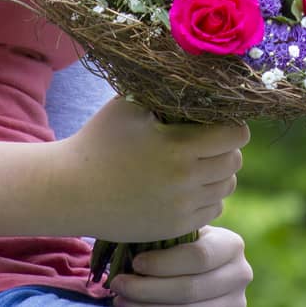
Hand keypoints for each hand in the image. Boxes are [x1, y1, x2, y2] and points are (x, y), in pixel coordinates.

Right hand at [56, 99, 247, 242]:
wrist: (70, 190)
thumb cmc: (98, 141)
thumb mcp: (128, 105)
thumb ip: (164, 93)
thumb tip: (196, 79)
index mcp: (178, 147)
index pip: (235, 136)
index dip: (232, 125)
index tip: (219, 121)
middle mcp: (185, 180)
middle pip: (234, 162)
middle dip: (227, 148)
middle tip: (208, 140)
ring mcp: (181, 208)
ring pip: (226, 187)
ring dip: (219, 173)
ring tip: (198, 162)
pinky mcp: (175, 227)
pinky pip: (213, 210)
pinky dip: (207, 195)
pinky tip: (188, 184)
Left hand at [109, 225, 251, 306]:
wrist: (200, 271)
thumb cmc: (182, 245)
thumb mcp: (185, 233)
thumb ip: (172, 232)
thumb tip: (131, 233)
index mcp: (232, 245)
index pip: (199, 257)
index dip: (164, 263)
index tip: (135, 262)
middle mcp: (240, 275)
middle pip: (190, 289)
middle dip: (148, 288)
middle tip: (118, 283)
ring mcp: (233, 302)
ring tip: (120, 299)